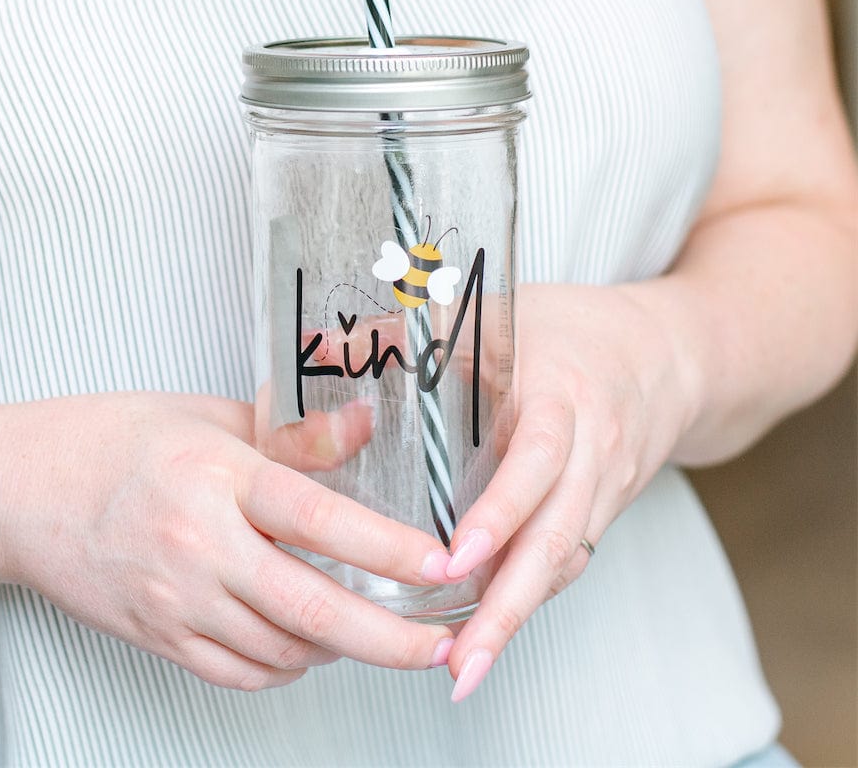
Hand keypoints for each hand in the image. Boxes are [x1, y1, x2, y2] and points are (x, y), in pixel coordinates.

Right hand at [0, 392, 455, 690]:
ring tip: (380, 632)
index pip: (321, 519)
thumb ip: (291, 431)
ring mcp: (175, 601)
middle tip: (443, 643)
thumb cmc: (110, 440)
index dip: (391, 548)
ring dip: (342, 649)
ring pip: (283, 651)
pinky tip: (305, 644)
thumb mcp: (205, 415)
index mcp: (218, 477)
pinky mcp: (157, 637)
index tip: (443, 563)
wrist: (18, 491)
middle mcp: (199, 546)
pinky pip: (238, 673)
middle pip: (313, 609)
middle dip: (392, 638)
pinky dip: (286, 667)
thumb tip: (364, 427)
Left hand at [442, 283, 697, 699]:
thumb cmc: (568, 326)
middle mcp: (591, 448)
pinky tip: (491, 629)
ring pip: (565, 560)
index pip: (536, 459)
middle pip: (558, 536)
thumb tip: (314, 347)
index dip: (500, 511)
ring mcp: (605, 485)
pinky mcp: (605, 510)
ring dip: (516, 617)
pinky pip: (570, 559)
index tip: (455, 559)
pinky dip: (531, 596)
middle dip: (508, 605)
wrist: (665, 352)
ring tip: (465, 669)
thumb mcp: (495, 311)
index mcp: (561, 393)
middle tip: (459, 662)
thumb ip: (407, 333)